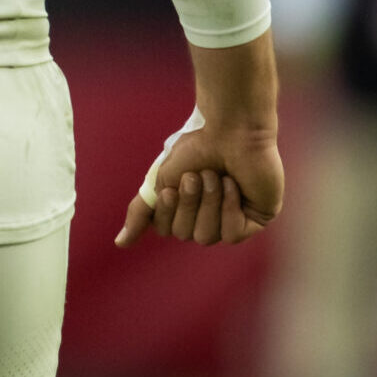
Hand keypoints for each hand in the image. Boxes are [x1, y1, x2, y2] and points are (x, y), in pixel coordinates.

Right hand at [115, 122, 282, 247]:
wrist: (232, 132)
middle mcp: (208, 218)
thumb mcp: (160, 180)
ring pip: (208, 236)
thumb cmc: (197, 150)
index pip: (167, 230)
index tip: (172, 188)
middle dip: (189, 203)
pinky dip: (229, 208)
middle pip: (186, 235)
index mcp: (185, 209)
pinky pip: (232, 234)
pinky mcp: (256, 220)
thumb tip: (120, 244)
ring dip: (209, 203)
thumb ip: (142, 211)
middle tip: (197, 176)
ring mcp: (232, 220)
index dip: (168, 210)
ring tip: (217, 177)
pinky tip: (234, 187)